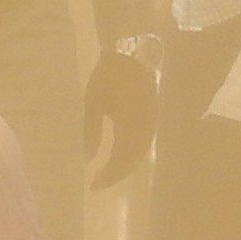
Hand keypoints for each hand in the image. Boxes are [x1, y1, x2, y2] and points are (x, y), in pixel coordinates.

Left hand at [83, 47, 158, 188]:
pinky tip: (119, 155)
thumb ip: (91, 132)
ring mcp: (152, 122)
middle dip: (116, 174)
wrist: (131, 53)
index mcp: (132, 128)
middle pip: (133, 160)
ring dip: (125, 165)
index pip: (122, 160)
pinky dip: (132, 153)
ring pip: (140, 152)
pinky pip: (144, 141)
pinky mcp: (151, 115)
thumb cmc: (108, 77)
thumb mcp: (93, 104)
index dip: (109, 176)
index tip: (93, 186)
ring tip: (107, 174)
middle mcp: (146, 129)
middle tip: (98, 184)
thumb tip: (88, 158)